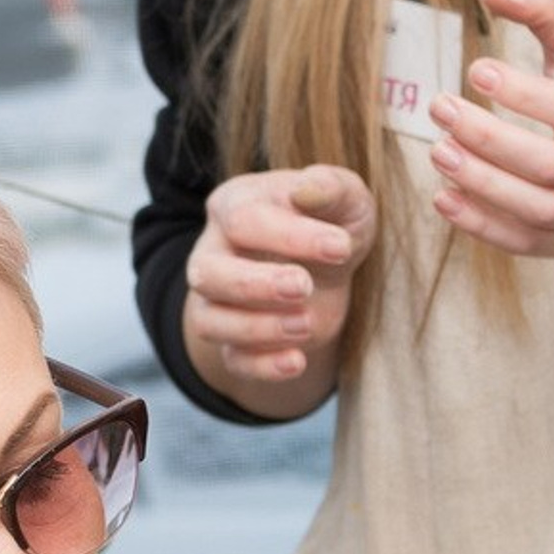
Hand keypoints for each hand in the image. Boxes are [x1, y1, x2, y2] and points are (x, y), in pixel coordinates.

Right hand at [184, 164, 377, 392]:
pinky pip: (231, 360)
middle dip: (255, 285)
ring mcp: (215, 301)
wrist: (330, 271)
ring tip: (306, 323)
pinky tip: (297, 361)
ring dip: (257, 328)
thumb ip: (332, 187)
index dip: (289, 237)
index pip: (243, 220)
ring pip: (208, 322)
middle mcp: (213, 253)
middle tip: (304, 286)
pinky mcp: (232, 342)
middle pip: (207, 274)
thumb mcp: (346, 199)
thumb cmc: (333, 224)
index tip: (341, 247)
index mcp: (234, 206)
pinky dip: (262, 366)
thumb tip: (307, 190)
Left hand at [425, 0, 553, 261]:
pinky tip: (444, 198)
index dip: (527, 96)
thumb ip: (547, 14)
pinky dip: (482, 225)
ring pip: (537, 210)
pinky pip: (525, 243)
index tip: (477, 72)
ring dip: (481, 184)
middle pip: (551, 166)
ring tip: (438, 152)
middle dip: (490, 141)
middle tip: (441, 110)